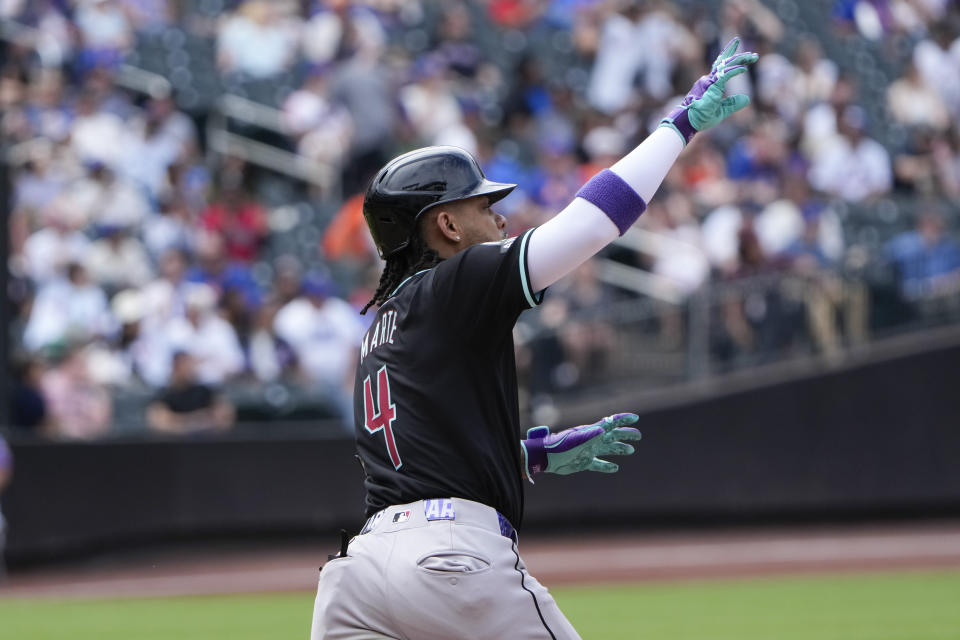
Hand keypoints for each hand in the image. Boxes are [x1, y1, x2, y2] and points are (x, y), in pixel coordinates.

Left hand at [521, 413, 641, 477]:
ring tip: (630, 450)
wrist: (548, 457)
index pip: (611, 423)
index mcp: (593, 431)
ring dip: (620, 449)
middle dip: (626, 435)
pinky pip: (599, 464)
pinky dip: (607, 466)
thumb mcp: (578, 438)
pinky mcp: (585, 463)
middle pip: (613, 436)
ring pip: (608, 449)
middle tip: (638, 436)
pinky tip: (615, 468)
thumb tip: (606, 426)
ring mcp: (589, 451)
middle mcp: (593, 440)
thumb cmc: (561, 445)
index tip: (635, 418)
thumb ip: (592, 432)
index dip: (623, 419)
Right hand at [659, 37, 758, 145]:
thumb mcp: (722, 111)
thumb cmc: (700, 118)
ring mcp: (709, 82)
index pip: (721, 67)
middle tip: (754, 55)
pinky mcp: (711, 86)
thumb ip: (733, 103)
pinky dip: (734, 71)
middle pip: (725, 63)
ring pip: (725, 66)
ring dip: (740, 60)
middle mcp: (709, 79)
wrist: (688, 122)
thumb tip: (747, 98)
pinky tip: (744, 69)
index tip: (743, 52)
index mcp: (710, 84)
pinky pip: (724, 75)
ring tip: (752, 57)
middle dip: (740, 57)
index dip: (731, 57)